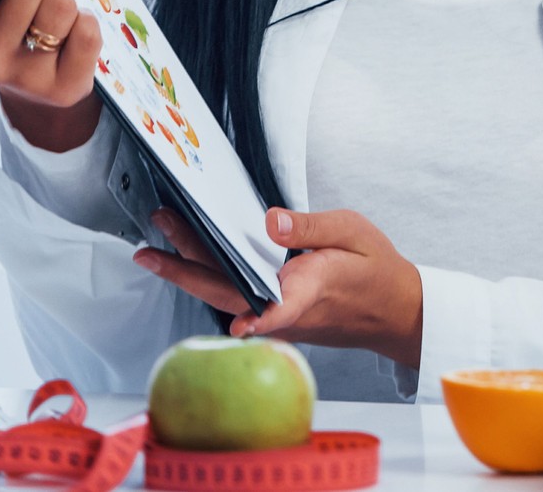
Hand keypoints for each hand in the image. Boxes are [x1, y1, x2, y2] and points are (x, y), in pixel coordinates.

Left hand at [134, 207, 424, 366]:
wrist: (391, 310)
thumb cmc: (374, 270)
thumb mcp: (353, 232)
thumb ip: (310, 226)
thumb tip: (270, 219)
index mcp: (310, 287)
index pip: (279, 306)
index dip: (260, 317)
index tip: (242, 324)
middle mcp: (287, 307)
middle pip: (228, 293)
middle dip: (185, 270)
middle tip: (151, 249)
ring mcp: (277, 316)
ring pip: (225, 295)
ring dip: (188, 273)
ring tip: (156, 250)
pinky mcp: (273, 315)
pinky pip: (233, 298)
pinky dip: (207, 279)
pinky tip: (188, 262)